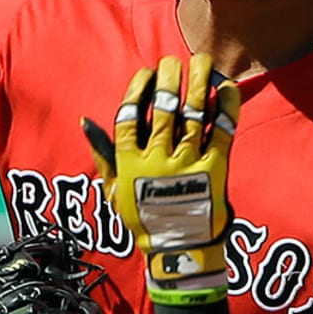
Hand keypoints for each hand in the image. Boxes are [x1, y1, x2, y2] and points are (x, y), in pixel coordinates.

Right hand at [82, 54, 240, 305]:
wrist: (178, 252)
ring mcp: (187, 164)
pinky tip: (227, 88)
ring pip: (193, 114)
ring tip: (202, 61)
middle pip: (164, 109)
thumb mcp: (114, 190)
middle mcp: (158, 160)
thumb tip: (86, 122)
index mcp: (130, 163)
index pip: (130, 117)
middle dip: (170, 79)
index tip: (146, 73)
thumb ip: (102, 155)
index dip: (138, 91)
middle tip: (174, 62)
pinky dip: (225, 108)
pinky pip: (221, 132)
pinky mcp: (214, 170)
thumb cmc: (143, 220)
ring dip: (198, 83)